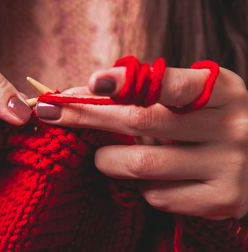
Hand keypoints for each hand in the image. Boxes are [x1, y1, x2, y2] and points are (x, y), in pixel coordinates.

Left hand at [36, 65, 247, 219]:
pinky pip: (157, 195)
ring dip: (108, 159)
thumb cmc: (204, 120)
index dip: (126, 82)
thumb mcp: (188, 97)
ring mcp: (229, 166)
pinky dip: (140, 186)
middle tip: (53, 114)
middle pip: (141, 121)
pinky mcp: (222, 200)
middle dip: (88, 117)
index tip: (91, 83)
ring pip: (141, 164)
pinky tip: (148, 178)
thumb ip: (145, 91)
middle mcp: (231, 126)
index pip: (169, 83)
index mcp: (221, 89)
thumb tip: (81, 93)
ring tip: (103, 156)